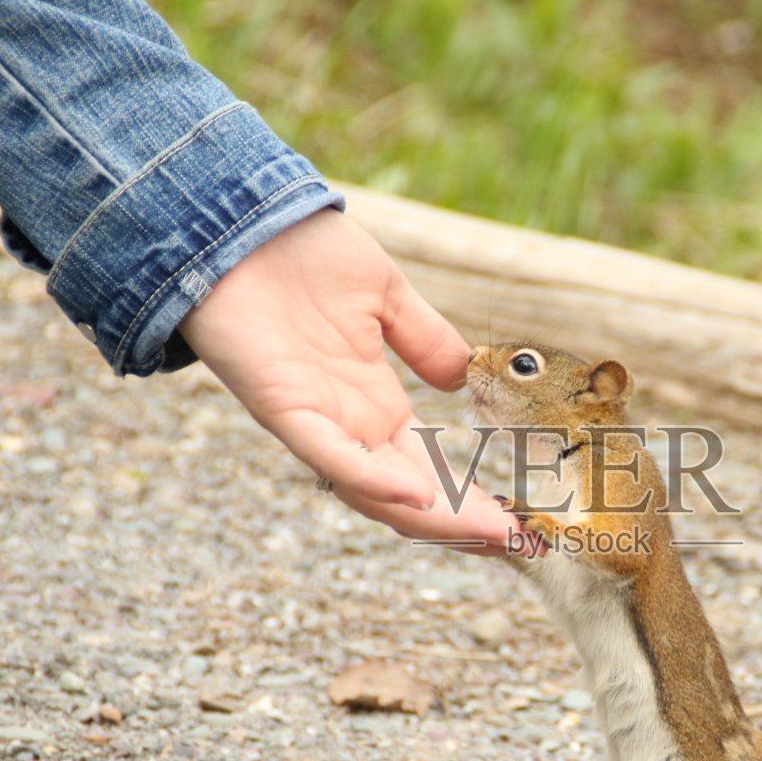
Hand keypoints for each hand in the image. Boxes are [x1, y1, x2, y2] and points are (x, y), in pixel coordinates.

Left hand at [178, 208, 513, 552]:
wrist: (237, 216)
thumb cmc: (300, 252)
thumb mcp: (385, 295)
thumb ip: (425, 339)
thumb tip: (464, 378)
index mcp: (372, 402)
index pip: (429, 468)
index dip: (474, 496)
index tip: (524, 521)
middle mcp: (347, 424)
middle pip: (410, 496)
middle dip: (465, 523)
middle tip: (522, 544)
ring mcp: (315, 421)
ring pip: (376, 491)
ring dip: (434, 517)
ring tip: (490, 533)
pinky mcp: (282, 408)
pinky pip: (331, 457)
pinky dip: (373, 479)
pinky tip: (419, 495)